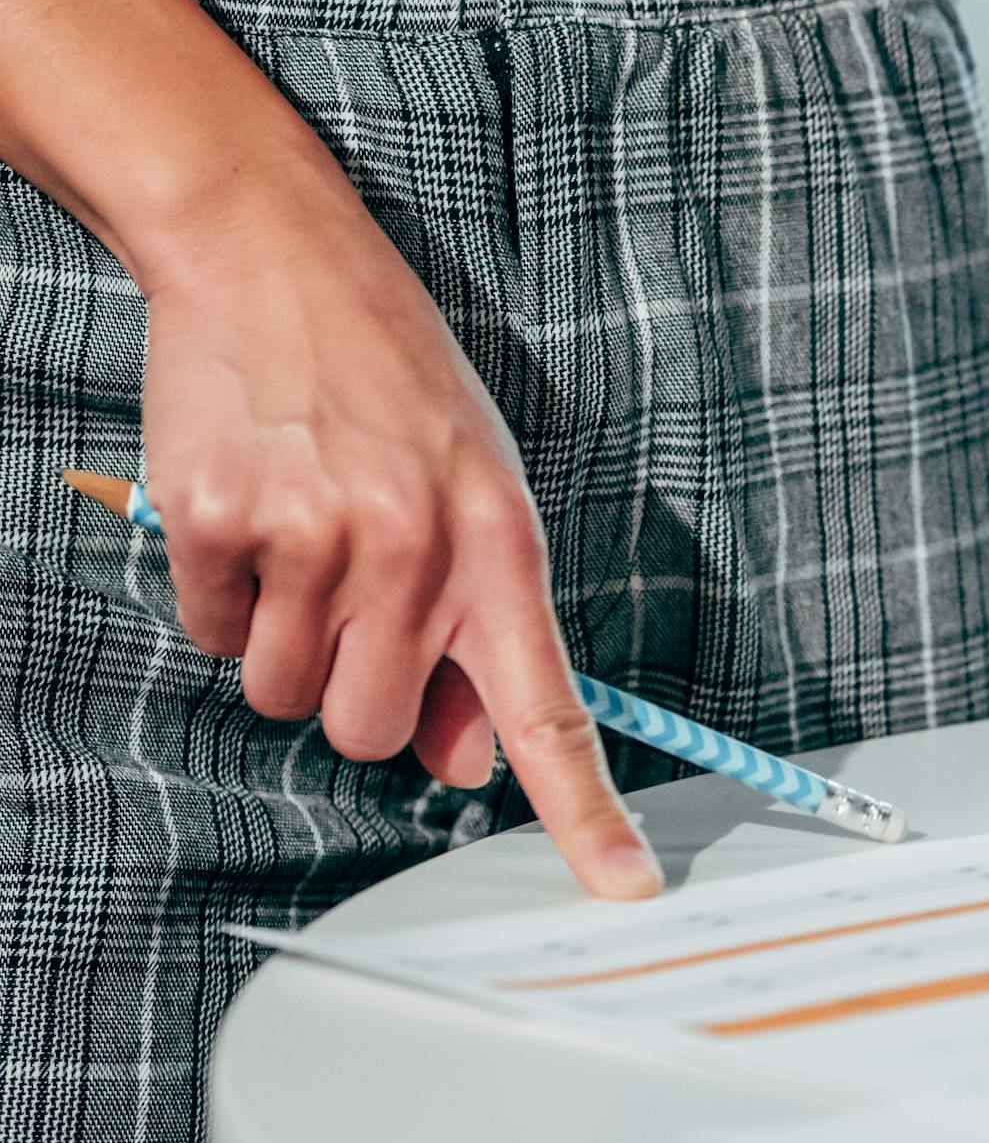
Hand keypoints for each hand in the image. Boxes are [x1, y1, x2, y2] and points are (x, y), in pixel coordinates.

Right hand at [137, 156, 661, 899]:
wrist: (279, 256)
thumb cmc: (393, 380)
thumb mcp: (476, 489)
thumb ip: (480, 627)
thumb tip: (468, 760)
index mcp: (499, 542)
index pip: (551, 705)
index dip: (586, 809)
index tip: (624, 886)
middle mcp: (414, 548)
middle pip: (375, 732)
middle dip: (359, 697)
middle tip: (356, 605)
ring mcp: (312, 535)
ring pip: (284, 698)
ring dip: (284, 649)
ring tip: (305, 543)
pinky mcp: (218, 520)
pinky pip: (211, 636)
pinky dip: (222, 599)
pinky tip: (251, 515)